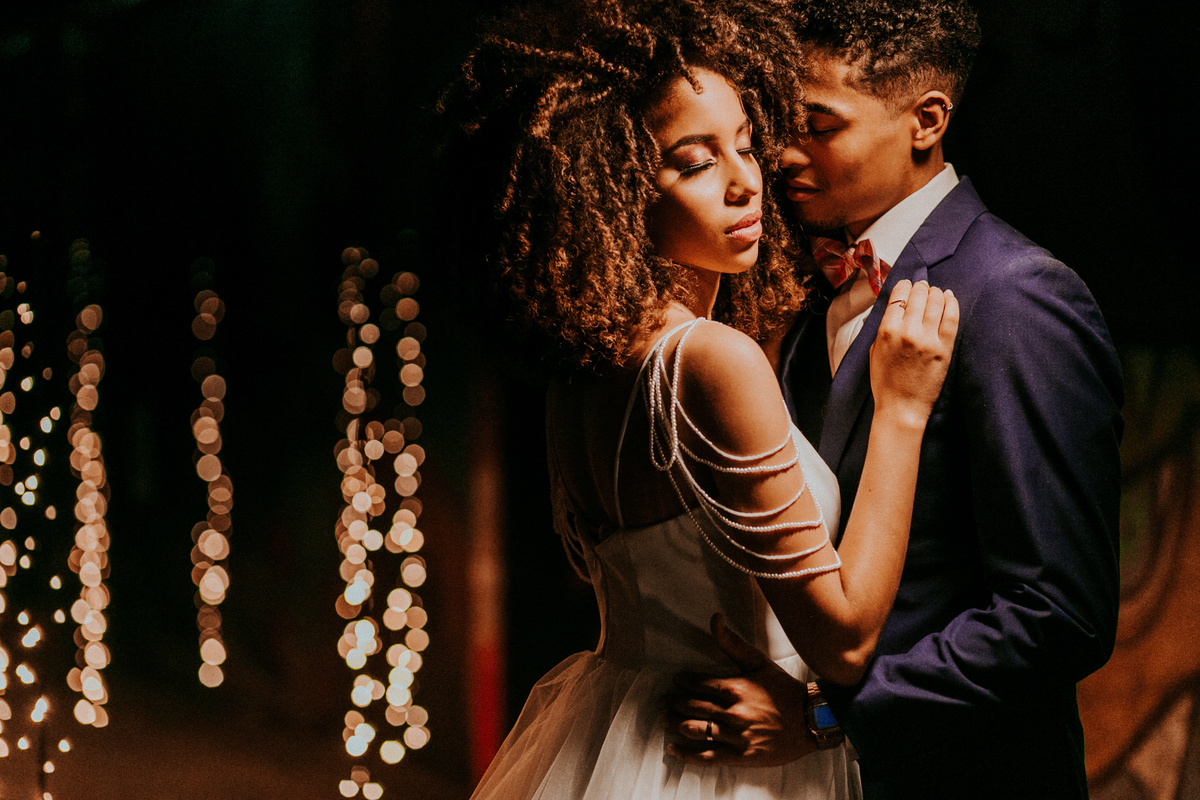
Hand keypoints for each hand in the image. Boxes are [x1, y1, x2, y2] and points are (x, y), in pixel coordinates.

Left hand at [663, 614, 816, 766]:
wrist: (811, 719)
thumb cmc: (784, 689)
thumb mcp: (759, 661)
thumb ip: (732, 642)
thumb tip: (714, 618)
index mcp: (735, 688)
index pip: (698, 683)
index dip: (683, 681)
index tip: (675, 680)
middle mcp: (733, 713)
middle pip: (692, 707)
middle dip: (672, 703)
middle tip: (660, 702)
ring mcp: (737, 736)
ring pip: (696, 730)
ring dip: (675, 725)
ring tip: (664, 721)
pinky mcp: (742, 756)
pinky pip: (708, 756)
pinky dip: (687, 754)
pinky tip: (672, 749)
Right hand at [869, 279, 958, 424]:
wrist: (901, 407)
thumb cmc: (885, 382)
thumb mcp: (874, 352)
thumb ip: (882, 328)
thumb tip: (891, 309)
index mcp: (886, 330)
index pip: (898, 296)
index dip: (904, 286)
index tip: (907, 285)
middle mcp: (907, 331)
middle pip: (918, 295)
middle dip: (921, 287)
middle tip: (923, 287)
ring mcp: (927, 339)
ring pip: (935, 302)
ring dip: (935, 292)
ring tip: (935, 292)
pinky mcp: (944, 347)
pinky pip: (951, 317)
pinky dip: (951, 303)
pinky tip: (949, 297)